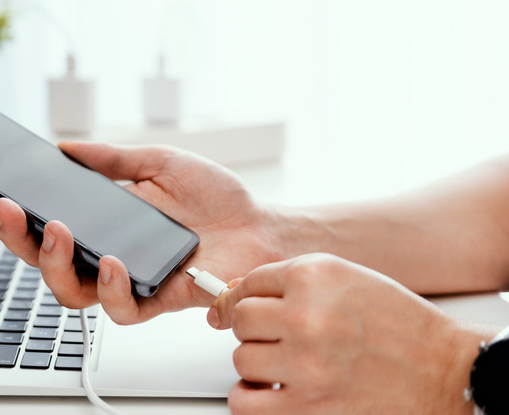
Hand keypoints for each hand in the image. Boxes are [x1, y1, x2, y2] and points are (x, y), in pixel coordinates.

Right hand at [0, 140, 284, 323]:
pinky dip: (109, 287)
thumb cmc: (214, 197)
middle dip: (15, 236)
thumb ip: (112, 158)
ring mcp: (127, 280)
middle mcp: (105, 253)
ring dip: (52, 263)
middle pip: (42, 260)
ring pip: (68, 292)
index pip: (42, 220)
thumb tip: (64, 147)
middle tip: (6, 208)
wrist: (260, 226)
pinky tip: (111, 261)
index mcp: (101, 221)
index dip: (8, 211)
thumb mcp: (158, 161)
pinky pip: (119, 310)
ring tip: (57, 231)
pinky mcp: (155, 301)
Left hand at [209, 253, 488, 414]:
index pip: (249, 284)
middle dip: (257, 330)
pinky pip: (244, 402)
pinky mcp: (306, 408)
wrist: (446, 372)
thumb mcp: (346, 280)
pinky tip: (275, 390)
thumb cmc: (399, 326)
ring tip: (287, 364)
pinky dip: (253, 399)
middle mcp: (306, 316)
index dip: (252, 299)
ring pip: (241, 360)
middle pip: (241, 319)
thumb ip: (290, 283)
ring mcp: (305, 365)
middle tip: (282, 337)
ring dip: (259, 364)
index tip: (257, 310)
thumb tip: (231, 295)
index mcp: (314, 277)